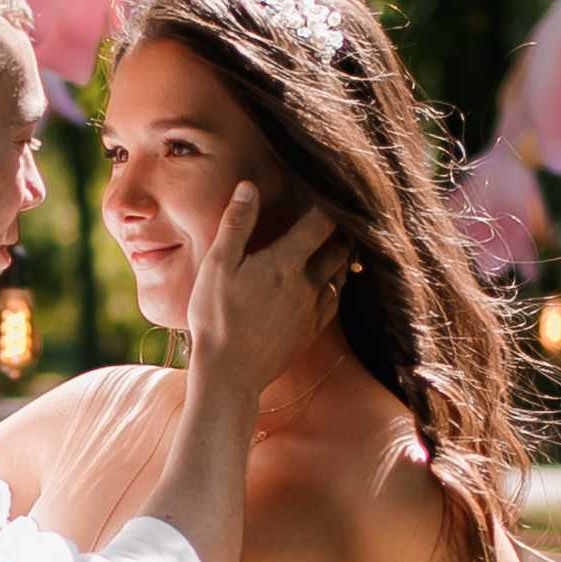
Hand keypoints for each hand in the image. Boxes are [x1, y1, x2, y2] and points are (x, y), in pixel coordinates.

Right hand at [183, 181, 345, 401]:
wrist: (230, 373)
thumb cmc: (217, 317)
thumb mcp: (218, 265)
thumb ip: (236, 224)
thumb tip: (249, 187)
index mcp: (287, 262)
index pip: (321, 222)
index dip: (328, 203)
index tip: (328, 189)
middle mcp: (308, 283)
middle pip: (340, 247)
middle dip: (343, 228)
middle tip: (342, 214)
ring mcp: (313, 309)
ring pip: (342, 275)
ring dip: (343, 256)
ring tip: (340, 242)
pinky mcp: (311, 331)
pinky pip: (335, 300)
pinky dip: (337, 285)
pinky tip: (329, 283)